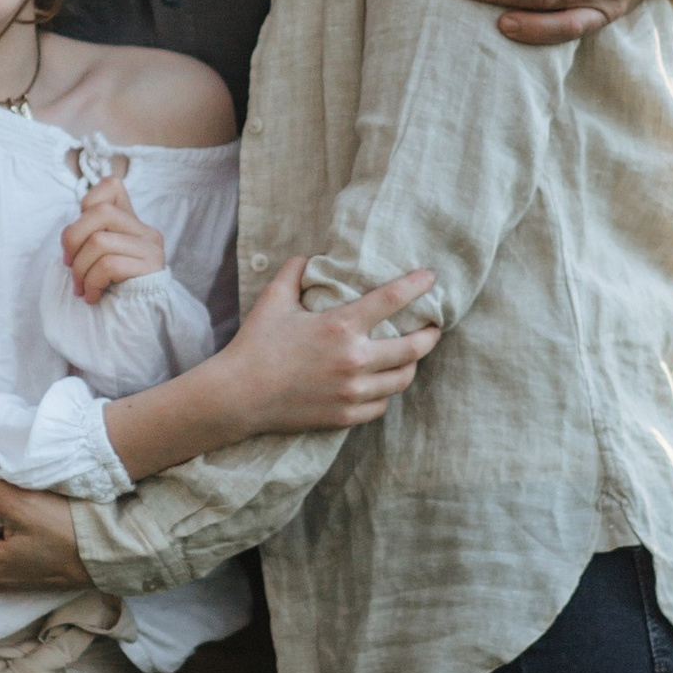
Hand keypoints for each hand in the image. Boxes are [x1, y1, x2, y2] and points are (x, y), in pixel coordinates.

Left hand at [59, 171, 165, 304]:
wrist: (137, 321)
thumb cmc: (112, 288)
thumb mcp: (99, 257)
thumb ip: (91, 236)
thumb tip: (69, 236)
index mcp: (131, 222)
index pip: (112, 186)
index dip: (87, 201)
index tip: (79, 236)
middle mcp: (145, 231)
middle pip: (99, 212)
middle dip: (72, 239)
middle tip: (68, 266)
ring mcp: (151, 249)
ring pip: (99, 241)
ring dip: (80, 269)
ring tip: (81, 287)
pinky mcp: (150, 269)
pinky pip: (109, 266)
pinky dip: (92, 283)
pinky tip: (93, 296)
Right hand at [216, 260, 439, 433]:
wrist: (239, 395)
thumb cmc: (256, 344)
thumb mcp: (273, 299)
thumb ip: (295, 271)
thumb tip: (311, 256)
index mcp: (341, 327)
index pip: (392, 299)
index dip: (417, 285)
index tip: (431, 278)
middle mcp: (354, 360)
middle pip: (413, 348)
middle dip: (430, 335)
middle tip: (433, 328)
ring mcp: (352, 392)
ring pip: (402, 380)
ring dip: (410, 366)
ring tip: (410, 357)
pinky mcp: (345, 416)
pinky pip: (381, 406)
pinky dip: (385, 393)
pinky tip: (381, 384)